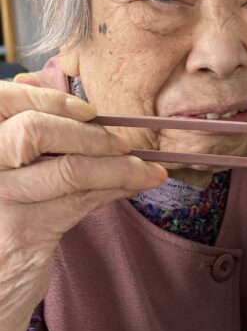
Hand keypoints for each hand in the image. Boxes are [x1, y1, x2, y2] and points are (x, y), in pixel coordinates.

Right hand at [0, 75, 166, 330]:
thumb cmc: (1, 217)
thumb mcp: (5, 172)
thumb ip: (23, 134)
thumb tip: (61, 98)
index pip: (3, 100)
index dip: (48, 99)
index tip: (88, 111)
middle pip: (34, 131)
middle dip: (90, 134)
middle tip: (124, 143)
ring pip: (69, 169)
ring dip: (119, 166)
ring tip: (148, 169)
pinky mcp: (24, 232)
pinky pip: (81, 200)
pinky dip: (116, 187)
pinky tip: (137, 184)